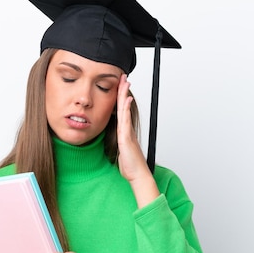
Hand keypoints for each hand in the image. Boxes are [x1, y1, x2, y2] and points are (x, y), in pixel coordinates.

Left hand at [116, 75, 159, 207]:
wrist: (137, 175)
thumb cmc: (130, 165)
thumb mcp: (121, 150)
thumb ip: (119, 141)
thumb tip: (116, 137)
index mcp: (124, 131)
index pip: (121, 110)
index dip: (120, 97)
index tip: (119, 85)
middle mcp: (126, 129)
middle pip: (124, 106)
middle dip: (123, 91)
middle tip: (124, 77)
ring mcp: (127, 133)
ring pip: (124, 110)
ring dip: (124, 95)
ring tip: (125, 82)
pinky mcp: (126, 138)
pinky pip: (125, 121)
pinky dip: (125, 110)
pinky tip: (125, 100)